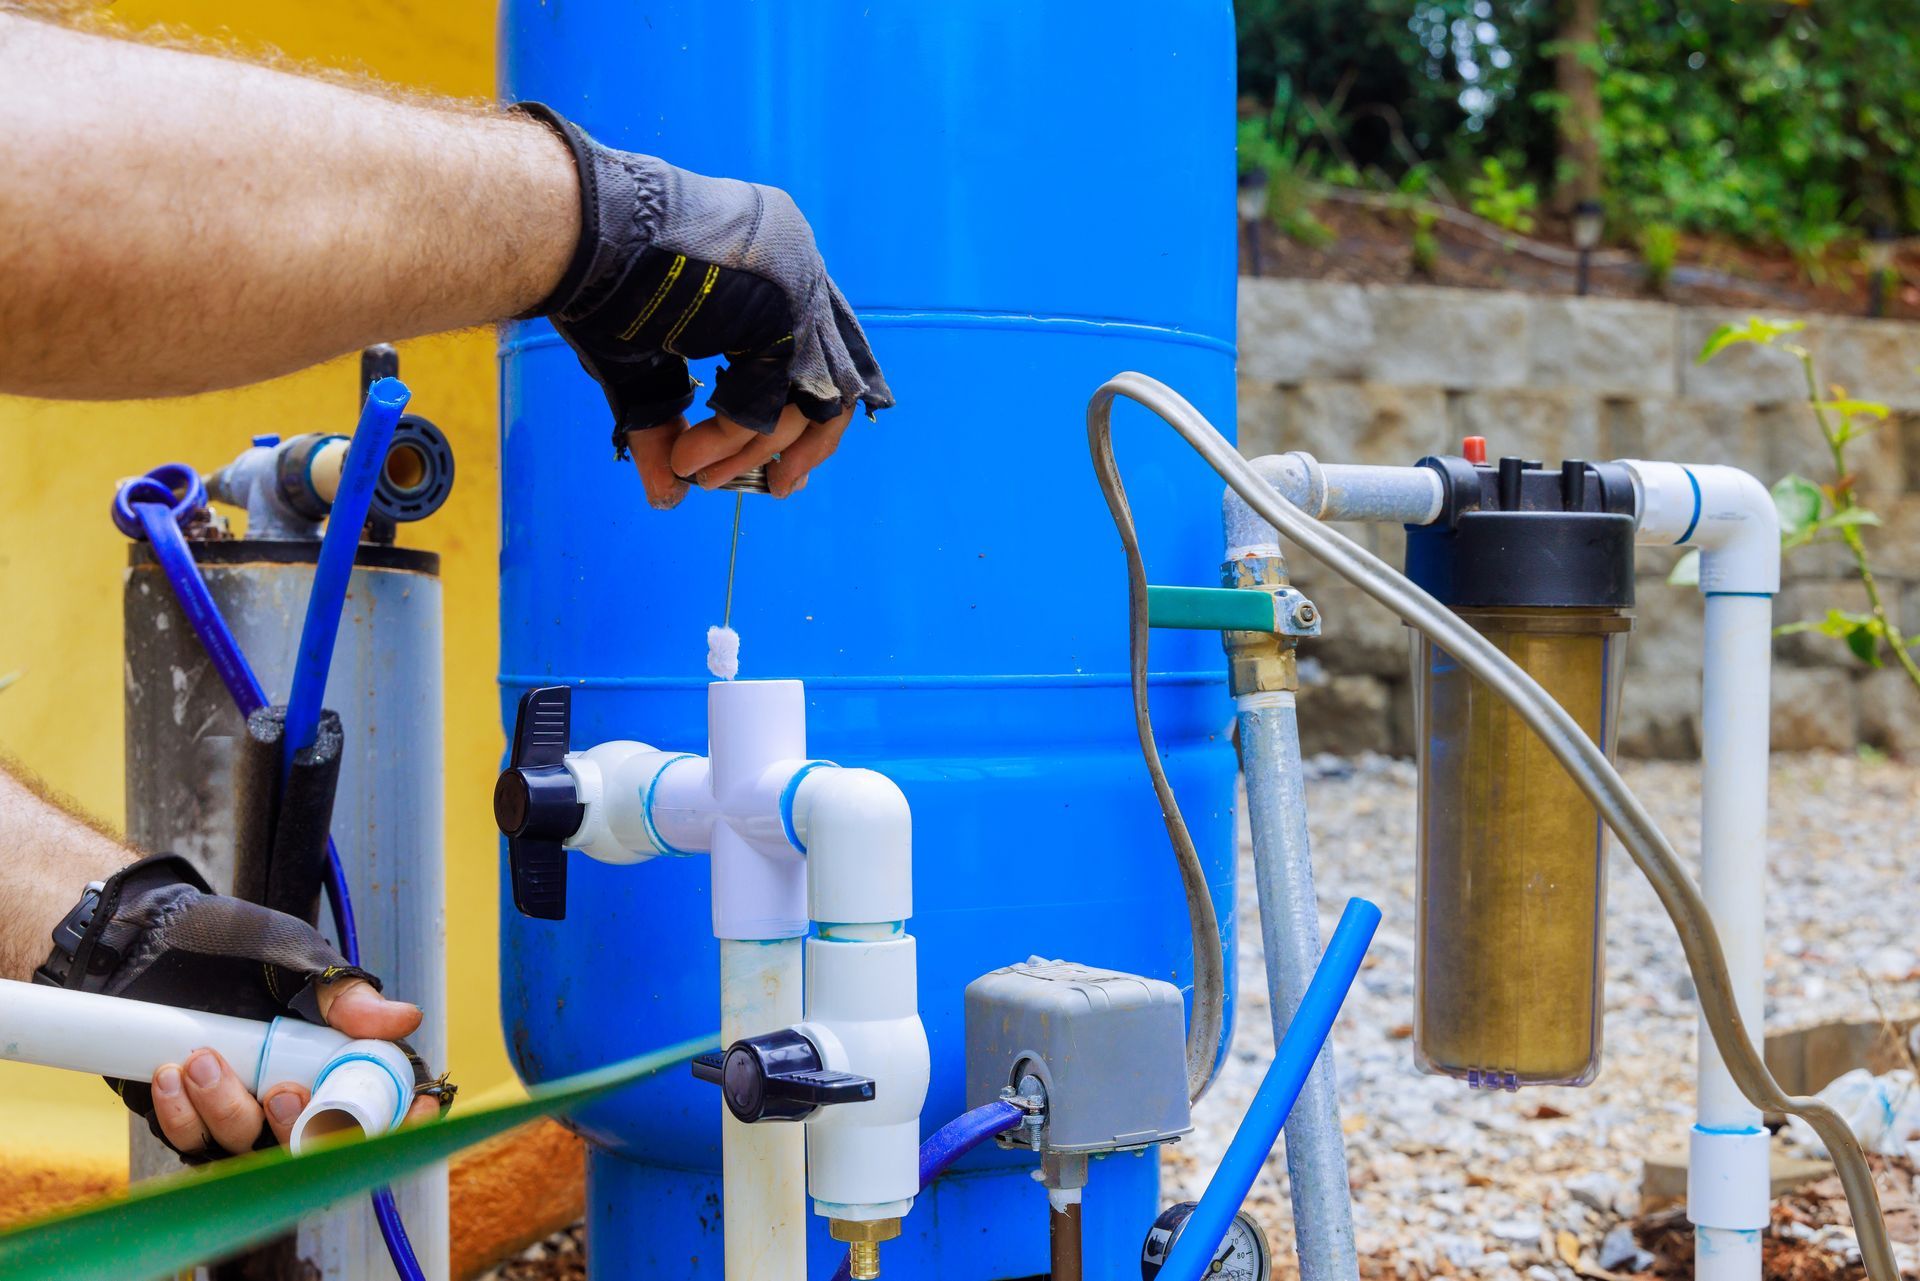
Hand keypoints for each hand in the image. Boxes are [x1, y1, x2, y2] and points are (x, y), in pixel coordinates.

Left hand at [33, 854, 451, 1160]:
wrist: (148, 937)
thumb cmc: (231, 942)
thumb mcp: (295, 957)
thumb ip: (344, 994)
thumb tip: (406, 1020)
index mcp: (333, 1053)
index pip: (381, 1101)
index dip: (399, 1117)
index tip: (406, 1116)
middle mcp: (294, 1089)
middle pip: (312, 1142)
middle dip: (297, 1126)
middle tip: (278, 1090)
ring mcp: (242, 1110)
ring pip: (246, 1147)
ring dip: (226, 1110)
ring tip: (200, 1060)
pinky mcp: (190, 1119)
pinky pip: (190, 1142)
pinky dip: (180, 1115)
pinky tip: (170, 1074)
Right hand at [518, 103, 890, 497]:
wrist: (579, 229)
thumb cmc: (598, 279)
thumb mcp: (646, 360)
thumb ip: (667, 423)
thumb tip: (669, 495)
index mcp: (777, 259)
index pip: (822, 348)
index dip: (806, 414)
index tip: (783, 463)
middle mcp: (801, 267)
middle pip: (837, 378)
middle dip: (807, 445)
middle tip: (777, 487)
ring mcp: (799, 286)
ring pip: (806, 399)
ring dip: (753, 451)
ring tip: (701, 475)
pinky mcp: (784, 311)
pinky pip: (770, 403)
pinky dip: (731, 440)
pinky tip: (689, 455)